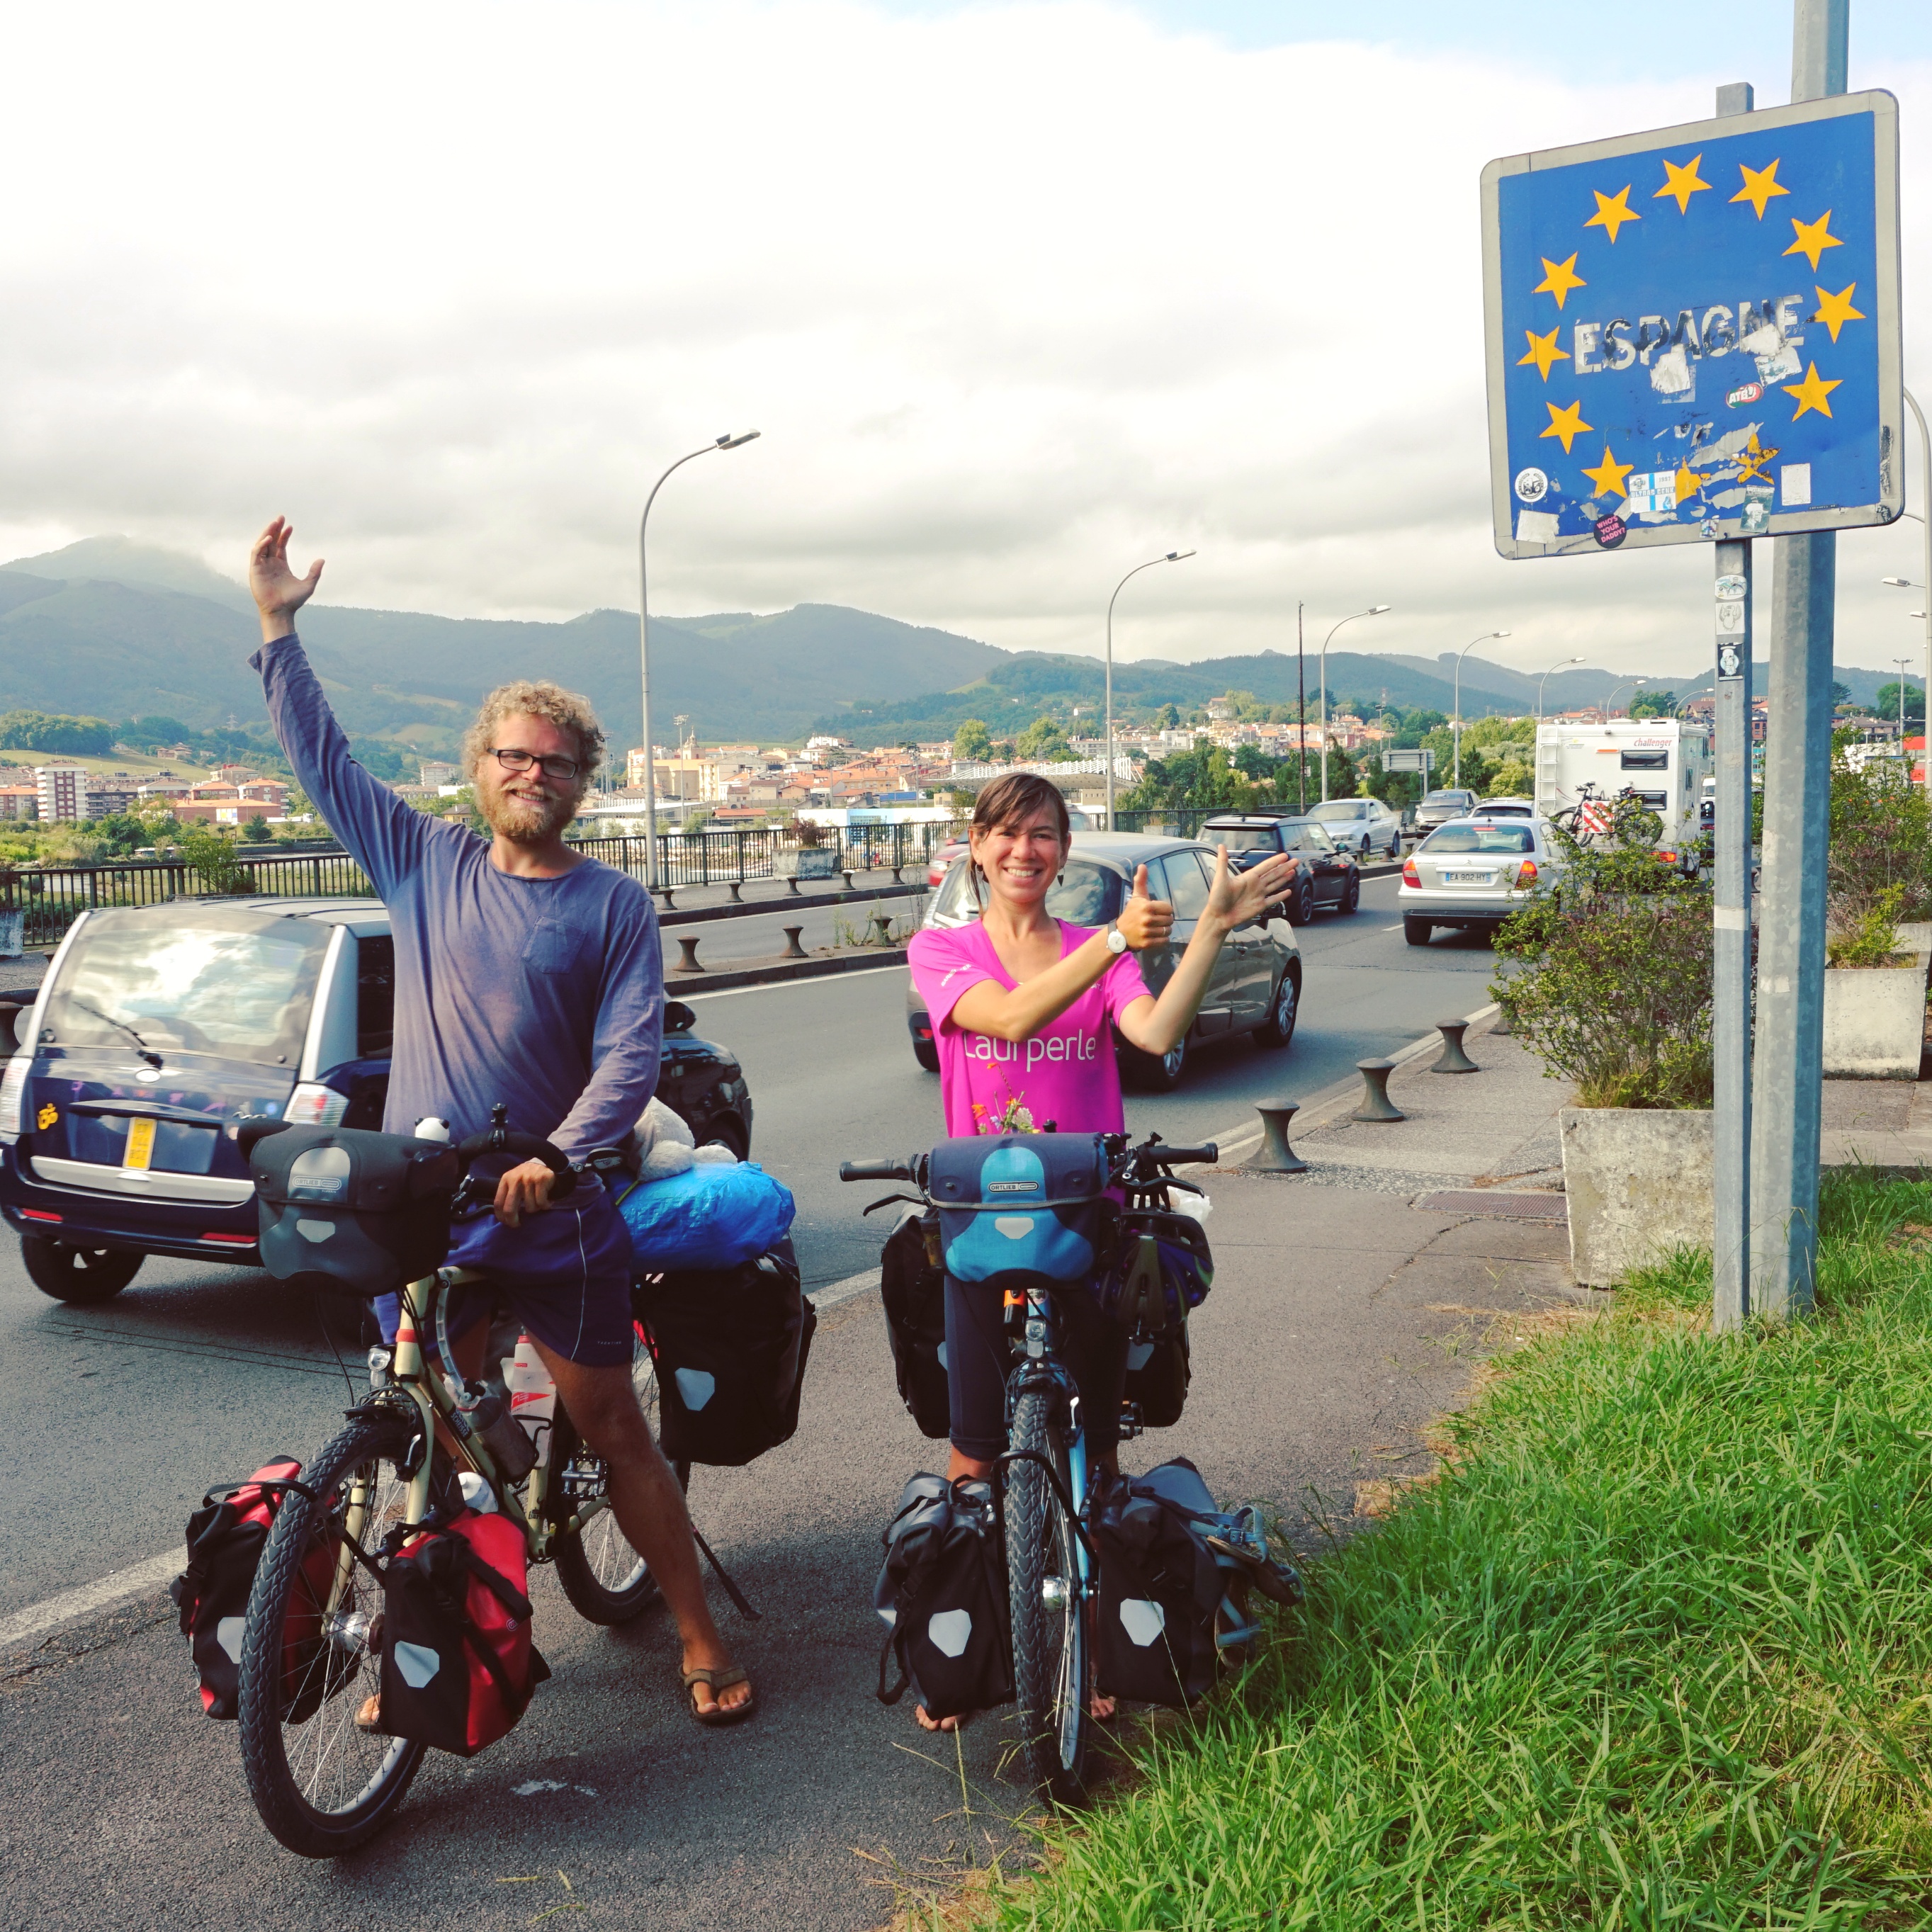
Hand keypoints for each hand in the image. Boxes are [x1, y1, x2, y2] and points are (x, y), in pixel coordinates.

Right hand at [249, 517, 323, 641]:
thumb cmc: (293, 601)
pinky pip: (256, 554)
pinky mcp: (255, 570)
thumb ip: (314, 572)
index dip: (285, 535)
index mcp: (281, 565)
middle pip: (271, 541)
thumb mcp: (308, 585)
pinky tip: (269, 539)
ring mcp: (262, 566)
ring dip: (267, 533)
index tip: (290, 527)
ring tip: (274, 523)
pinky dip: (261, 545)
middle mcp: (270, 563)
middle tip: (281, 517)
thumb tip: (322, 559)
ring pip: (262, 544)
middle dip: (275, 529)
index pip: (281, 545)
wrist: (282, 612)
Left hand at [492, 1156, 557, 1227]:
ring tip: (538, 1202)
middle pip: (509, 1208)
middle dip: (513, 1220)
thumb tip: (504, 1216)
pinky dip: (546, 1205)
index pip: (498, 1202)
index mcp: (506, 1179)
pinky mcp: (541, 1179)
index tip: (506, 1222)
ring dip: (535, 1209)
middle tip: (517, 1224)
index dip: (501, 1216)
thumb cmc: (528, 1177)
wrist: (546, 1163)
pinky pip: (541, 1202)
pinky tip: (547, 1201)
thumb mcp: (514, 1181)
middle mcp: (515, 1178)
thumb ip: (508, 1194)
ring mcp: (528, 1178)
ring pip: (529, 1207)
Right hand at [1114, 864, 1174, 950]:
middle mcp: (1147, 919)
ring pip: (1168, 931)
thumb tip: (1142, 865)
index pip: (1169, 909)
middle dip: (1164, 921)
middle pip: (1169, 920)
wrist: (1119, 934)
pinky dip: (1162, 940)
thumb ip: (1141, 881)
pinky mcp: (1147, 943)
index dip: (1164, 911)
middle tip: (1155, 922)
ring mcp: (1147, 932)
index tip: (1156, 912)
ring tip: (1154, 929)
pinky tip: (1154, 937)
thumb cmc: (1131, 913)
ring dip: (1163, 931)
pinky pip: (1164, 941)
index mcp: (1147, 906)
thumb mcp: (1136, 897)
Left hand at [1204, 844, 1297, 929]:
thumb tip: (1220, 846)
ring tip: (1293, 872)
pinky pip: (1273, 900)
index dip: (1275, 861)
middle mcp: (1256, 885)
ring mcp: (1259, 895)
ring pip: (1275, 884)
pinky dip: (1281, 896)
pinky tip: (1288, 891)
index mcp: (1248, 877)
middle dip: (1284, 867)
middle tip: (1295, 861)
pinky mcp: (1260, 906)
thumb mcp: (1220, 878)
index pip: (1265, 866)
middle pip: (1274, 874)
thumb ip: (1222, 861)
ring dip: (1284, 878)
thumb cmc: (1217, 898)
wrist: (1218, 917)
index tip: (1285, 855)